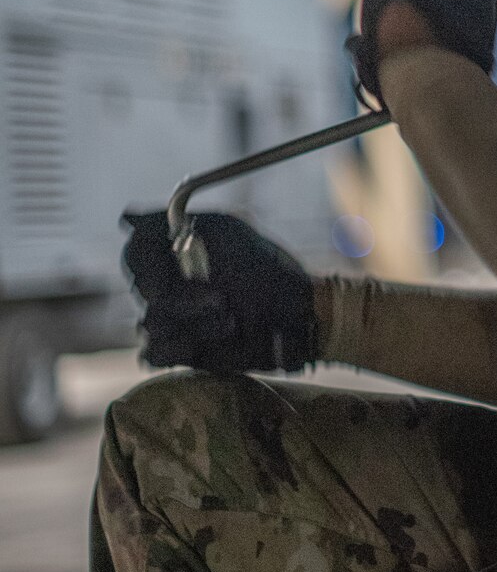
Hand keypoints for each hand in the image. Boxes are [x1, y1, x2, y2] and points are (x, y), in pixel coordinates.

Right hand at [122, 210, 317, 373]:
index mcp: (178, 250)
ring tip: (230, 321)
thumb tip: (125, 217)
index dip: (148, 268)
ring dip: (195, 324)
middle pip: (141, 291)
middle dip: (182, 299)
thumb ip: (173, 223)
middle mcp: (170, 281)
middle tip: (221, 300)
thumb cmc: (268, 270)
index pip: (136, 253)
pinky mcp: (179, 349)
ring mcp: (173, 317)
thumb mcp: (227, 233)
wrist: (296, 320)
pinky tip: (209, 342)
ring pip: (149, 324)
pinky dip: (179, 348)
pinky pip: (151, 354)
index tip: (171, 280)